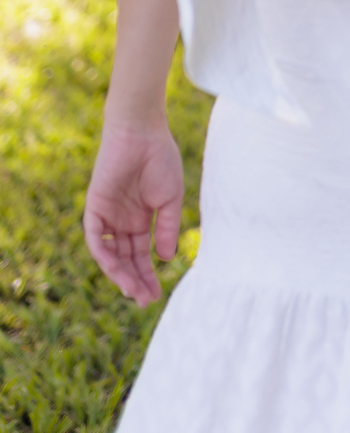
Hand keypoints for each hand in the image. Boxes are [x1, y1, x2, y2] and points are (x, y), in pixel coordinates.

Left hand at [83, 121, 184, 306]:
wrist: (142, 132)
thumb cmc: (161, 160)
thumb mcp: (171, 200)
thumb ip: (167, 228)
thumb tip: (165, 259)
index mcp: (141, 219)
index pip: (141, 254)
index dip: (148, 275)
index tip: (156, 294)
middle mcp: (122, 221)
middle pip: (125, 259)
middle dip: (134, 280)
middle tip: (144, 300)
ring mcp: (108, 214)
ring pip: (109, 253)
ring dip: (119, 273)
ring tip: (131, 290)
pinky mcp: (95, 206)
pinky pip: (95, 237)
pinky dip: (103, 253)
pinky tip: (116, 268)